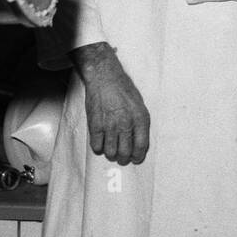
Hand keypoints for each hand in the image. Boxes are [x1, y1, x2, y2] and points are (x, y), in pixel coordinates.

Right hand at [72, 43, 149, 164]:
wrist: (105, 78)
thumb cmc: (123, 89)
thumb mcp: (139, 105)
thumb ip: (139, 124)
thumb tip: (138, 142)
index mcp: (140, 118)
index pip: (141, 147)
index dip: (138, 156)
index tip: (135, 158)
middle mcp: (126, 124)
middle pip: (125, 153)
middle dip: (123, 158)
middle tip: (121, 156)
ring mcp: (110, 125)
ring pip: (110, 153)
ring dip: (111, 153)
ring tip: (110, 148)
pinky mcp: (95, 125)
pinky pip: (96, 146)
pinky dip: (98, 147)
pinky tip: (100, 140)